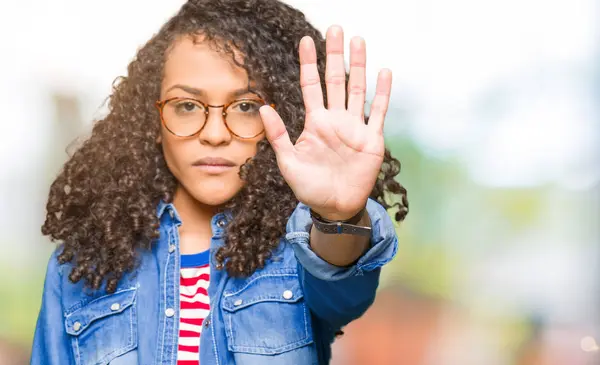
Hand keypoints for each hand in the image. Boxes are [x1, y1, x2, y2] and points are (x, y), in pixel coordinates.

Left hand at [260, 25, 391, 220]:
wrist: (335, 207)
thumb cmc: (309, 188)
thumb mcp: (288, 163)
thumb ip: (278, 135)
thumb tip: (263, 107)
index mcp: (315, 123)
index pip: (311, 85)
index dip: (309, 63)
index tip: (306, 40)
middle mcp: (335, 119)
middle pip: (335, 79)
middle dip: (335, 54)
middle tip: (336, 29)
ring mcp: (355, 127)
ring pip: (357, 89)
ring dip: (359, 65)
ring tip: (359, 41)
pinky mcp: (372, 139)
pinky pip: (378, 111)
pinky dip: (382, 93)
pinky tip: (384, 72)